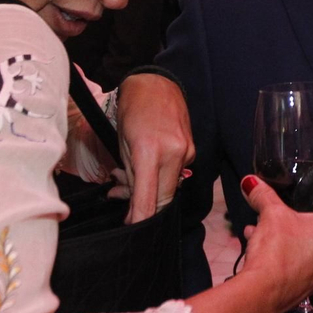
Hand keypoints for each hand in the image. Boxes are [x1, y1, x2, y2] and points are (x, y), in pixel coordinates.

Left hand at [115, 72, 194, 223]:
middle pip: (163, 200)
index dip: (139, 220)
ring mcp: (187, 153)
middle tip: (120, 198)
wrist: (157, 83)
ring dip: (148, 190)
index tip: (130, 230)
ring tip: (124, 177)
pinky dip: (158, 175)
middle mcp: (174, 154)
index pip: (149, 200)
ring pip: (169, 188)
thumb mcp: (122, 144)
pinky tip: (143, 165)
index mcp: (151, 152)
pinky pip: (175, 174)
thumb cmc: (132, 109)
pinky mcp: (192, 150)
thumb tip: (133, 206)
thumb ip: (130, 178)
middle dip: (143, 207)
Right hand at [238, 156, 312, 312]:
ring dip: (300, 226)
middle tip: (311, 190)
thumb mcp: (272, 215)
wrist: (263, 295)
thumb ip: (263, 195)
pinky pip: (312, 255)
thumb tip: (250, 182)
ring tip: (274, 216)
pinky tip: (267, 239)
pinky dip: (296, 244)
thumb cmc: (277, 251)